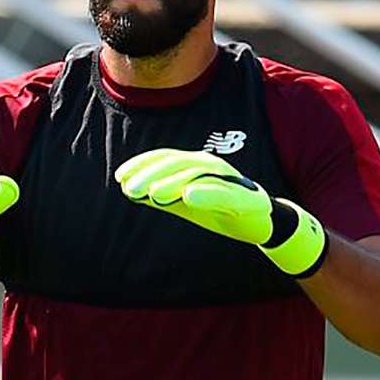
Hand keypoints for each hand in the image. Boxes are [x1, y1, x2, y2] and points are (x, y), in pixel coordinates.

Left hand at [115, 148, 274, 243]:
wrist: (260, 222)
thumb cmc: (219, 208)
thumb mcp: (184, 202)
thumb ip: (159, 196)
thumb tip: (128, 191)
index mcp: (195, 164)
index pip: (164, 157)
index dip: (141, 164)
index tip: (120, 176)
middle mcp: (211, 165)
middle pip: (176, 163)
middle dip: (150, 174)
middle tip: (129, 189)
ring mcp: (228, 179)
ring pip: (197, 175)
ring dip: (172, 182)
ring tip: (152, 194)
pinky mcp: (244, 197)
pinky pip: (223, 192)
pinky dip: (206, 192)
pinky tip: (189, 197)